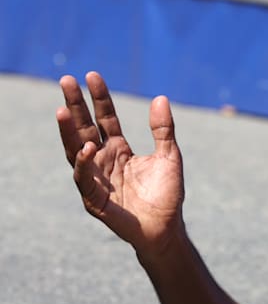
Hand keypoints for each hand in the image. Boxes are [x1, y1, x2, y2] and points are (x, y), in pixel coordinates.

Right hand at [56, 72, 184, 252]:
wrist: (167, 227)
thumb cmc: (167, 194)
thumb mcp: (170, 156)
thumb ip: (163, 129)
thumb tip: (161, 97)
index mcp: (119, 149)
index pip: (105, 118)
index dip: (99, 98)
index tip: (92, 75)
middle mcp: (103, 160)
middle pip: (85, 128)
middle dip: (75, 106)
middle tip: (66, 80)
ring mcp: (96, 179)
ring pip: (76, 150)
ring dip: (68, 132)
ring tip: (61, 110)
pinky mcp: (94, 199)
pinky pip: (85, 179)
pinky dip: (83, 163)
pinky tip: (86, 148)